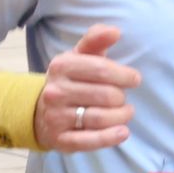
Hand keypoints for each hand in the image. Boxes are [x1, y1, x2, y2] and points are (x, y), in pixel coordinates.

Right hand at [40, 22, 137, 151]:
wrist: (38, 112)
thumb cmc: (69, 80)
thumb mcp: (78, 57)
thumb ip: (96, 40)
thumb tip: (115, 31)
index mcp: (61, 66)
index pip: (101, 69)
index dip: (124, 75)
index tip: (135, 79)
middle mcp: (56, 91)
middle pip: (105, 95)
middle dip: (121, 98)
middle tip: (122, 99)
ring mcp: (56, 117)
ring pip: (100, 118)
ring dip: (121, 116)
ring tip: (125, 113)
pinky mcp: (60, 140)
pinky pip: (89, 140)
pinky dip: (110, 138)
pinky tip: (123, 132)